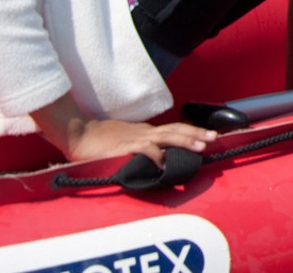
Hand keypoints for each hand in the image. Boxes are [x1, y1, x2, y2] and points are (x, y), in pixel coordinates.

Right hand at [65, 118, 217, 164]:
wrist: (78, 133)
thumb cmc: (100, 140)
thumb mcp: (126, 142)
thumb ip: (141, 148)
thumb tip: (157, 158)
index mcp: (146, 132)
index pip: (174, 129)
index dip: (191, 132)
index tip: (208, 136)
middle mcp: (145, 132)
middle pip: (176, 129)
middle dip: (197, 133)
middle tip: (214, 137)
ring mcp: (136, 138)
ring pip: (166, 136)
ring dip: (185, 141)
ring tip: (201, 146)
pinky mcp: (124, 146)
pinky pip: (144, 149)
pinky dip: (156, 155)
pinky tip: (165, 163)